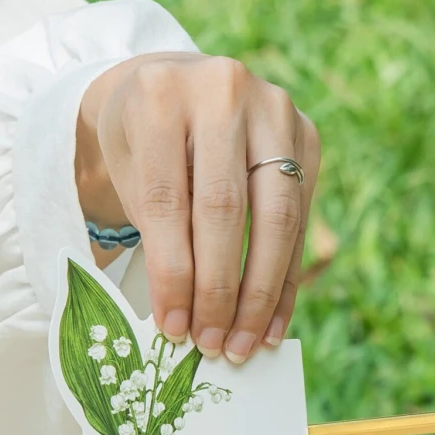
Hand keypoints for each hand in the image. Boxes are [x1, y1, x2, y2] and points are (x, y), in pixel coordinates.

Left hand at [76, 53, 320, 364]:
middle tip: (210, 345)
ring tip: (242, 346)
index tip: (173, 331)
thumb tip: (183, 324)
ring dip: (260, 295)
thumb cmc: (143, 144)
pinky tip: (272, 326)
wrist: (176, 88)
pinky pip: (299, 220)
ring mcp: (274, 108)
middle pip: (226, 209)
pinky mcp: (306, 135)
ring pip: (276, 217)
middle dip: (219, 290)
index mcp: (162, 95)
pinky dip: (285, 281)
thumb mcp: (129, 178)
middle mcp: (225, 90)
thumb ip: (155, 237)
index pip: (168, 202)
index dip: (173, 275)